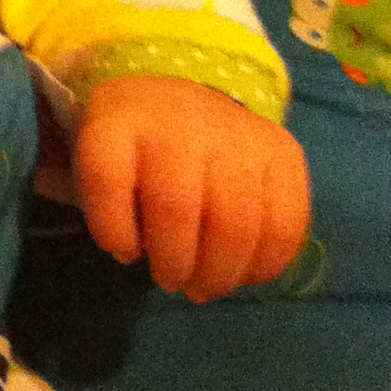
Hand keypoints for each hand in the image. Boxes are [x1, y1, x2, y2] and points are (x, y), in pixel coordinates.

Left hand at [74, 75, 309, 303]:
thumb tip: (132, 253)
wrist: (188, 104)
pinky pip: (285, 225)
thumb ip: (109, 205)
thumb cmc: (138, 148)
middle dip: (174, 264)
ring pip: (235, 224)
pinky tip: (245, 273)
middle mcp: (179, 119)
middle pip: (176, 206)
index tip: (123, 251)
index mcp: (119, 118)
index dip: (111, 227)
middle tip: (171, 281)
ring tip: (205, 286)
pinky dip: (265, 265)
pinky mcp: (283, 151)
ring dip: (219, 274)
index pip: (106, 174)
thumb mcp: (104, 160)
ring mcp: (237, 133)